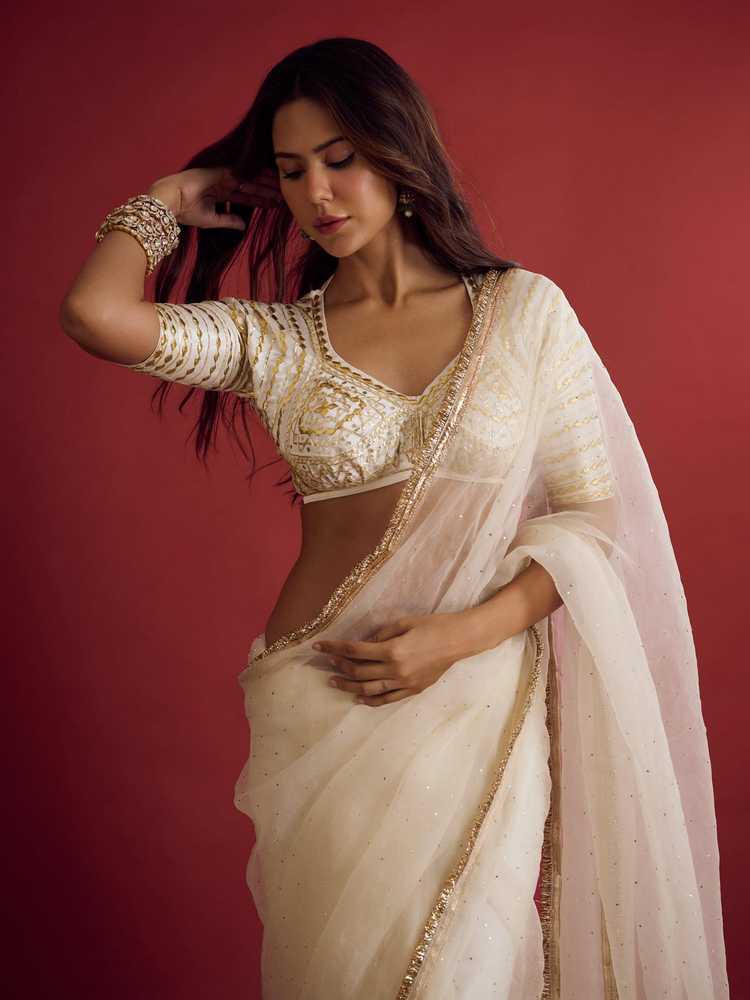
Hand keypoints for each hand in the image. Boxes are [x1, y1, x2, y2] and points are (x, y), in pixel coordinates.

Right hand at [148, 165, 282, 229]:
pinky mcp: (218, 172)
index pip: (246, 196)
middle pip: (251, 186)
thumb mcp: (212, 220)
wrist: (169, 202)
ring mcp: (221, 176)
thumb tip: (243, 226)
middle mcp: (223, 183)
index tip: (276, 204)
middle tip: (285, 193)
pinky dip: (254, 176)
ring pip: (249, 179)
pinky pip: (240, 174)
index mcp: (220, 193)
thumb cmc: (185, 211)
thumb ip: (228, 221)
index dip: (261, 200)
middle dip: (267, 190)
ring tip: (281, 187)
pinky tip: (267, 178)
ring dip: (264, 184)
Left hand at [312, 611, 479, 706]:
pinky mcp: (412, 690)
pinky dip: (371, 700)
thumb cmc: (433, 625)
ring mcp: (404, 682)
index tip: (319, 646)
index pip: (354, 650)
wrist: (460, 640)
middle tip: (327, 662)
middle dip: (339, 667)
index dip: (334, 648)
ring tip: (335, 682)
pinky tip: (359, 697)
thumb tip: (364, 641)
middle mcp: (395, 669)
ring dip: (349, 685)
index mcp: (392, 650)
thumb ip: (382, 633)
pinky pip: (387, 699)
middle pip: (358, 671)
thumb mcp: (404, 622)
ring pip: (369, 689)